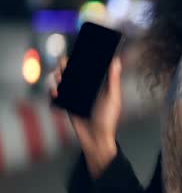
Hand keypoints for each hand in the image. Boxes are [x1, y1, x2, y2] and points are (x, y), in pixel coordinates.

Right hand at [50, 56, 122, 177]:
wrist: (96, 139)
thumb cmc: (108, 119)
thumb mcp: (113, 97)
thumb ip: (113, 80)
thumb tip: (116, 61)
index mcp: (98, 85)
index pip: (88, 69)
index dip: (82, 61)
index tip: (77, 53)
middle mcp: (86, 89)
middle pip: (73, 73)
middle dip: (66, 67)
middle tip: (64, 64)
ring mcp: (76, 97)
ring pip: (63, 82)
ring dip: (58, 77)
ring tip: (59, 76)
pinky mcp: (67, 106)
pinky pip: (57, 96)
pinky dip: (54, 92)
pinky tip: (56, 91)